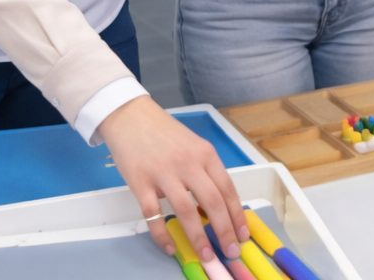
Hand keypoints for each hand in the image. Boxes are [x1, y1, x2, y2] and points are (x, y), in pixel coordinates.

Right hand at [97, 97, 250, 264]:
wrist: (130, 116)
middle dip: (224, 231)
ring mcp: (163, 173)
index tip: (242, 234)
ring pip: (186, 210)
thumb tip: (218, 205)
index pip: (227, 188)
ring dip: (198, 237)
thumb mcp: (193, 145)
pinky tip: (170, 247)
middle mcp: (188, 163)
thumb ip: (205, 170)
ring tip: (206, 256)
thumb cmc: (163, 132)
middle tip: (230, 252)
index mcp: (205, 154)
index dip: (237, 215)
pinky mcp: (140, 182)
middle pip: (212, 202)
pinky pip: (154, 214)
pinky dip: (162, 234)